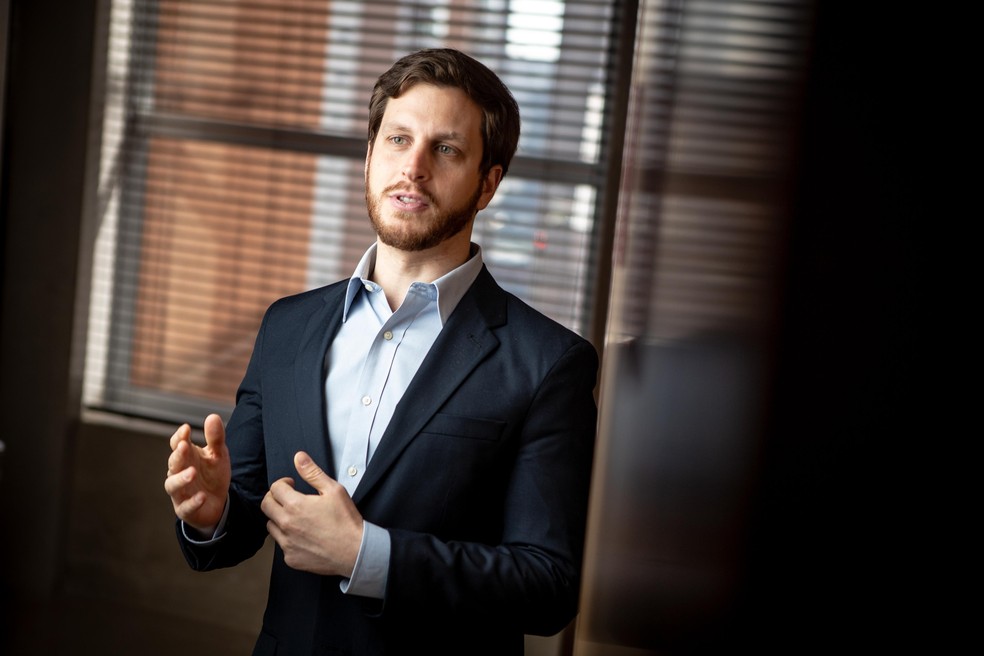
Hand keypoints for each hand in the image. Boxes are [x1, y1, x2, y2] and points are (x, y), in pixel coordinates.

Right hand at [164, 414, 230, 535]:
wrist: (217, 503)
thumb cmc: (213, 475)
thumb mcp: (218, 455)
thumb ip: (215, 438)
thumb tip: (213, 416)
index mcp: (187, 457)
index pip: (177, 444)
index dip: (179, 437)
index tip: (186, 429)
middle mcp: (179, 473)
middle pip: (173, 463)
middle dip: (178, 455)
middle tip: (184, 446)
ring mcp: (180, 492)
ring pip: (172, 485)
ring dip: (181, 478)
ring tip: (192, 472)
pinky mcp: (186, 509)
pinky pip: (186, 507)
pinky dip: (193, 502)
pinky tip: (201, 496)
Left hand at [261, 451, 363, 576]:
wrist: (355, 551)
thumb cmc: (346, 521)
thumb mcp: (333, 490)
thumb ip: (312, 472)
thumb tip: (299, 457)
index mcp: (295, 505)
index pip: (275, 488)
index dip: (283, 483)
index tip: (291, 485)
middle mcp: (286, 524)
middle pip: (266, 505)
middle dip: (275, 498)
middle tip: (288, 498)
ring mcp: (287, 543)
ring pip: (271, 526)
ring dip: (279, 518)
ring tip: (296, 517)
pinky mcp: (291, 558)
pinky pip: (281, 545)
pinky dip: (288, 538)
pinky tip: (303, 535)